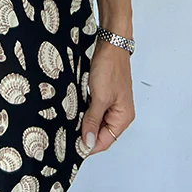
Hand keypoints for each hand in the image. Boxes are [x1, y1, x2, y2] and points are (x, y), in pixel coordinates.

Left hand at [81, 38, 134, 153]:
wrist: (111, 44)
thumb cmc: (110, 67)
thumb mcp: (100, 97)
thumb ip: (93, 120)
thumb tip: (88, 142)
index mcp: (123, 117)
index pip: (105, 141)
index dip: (89, 145)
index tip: (72, 146)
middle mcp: (120, 113)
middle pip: (101, 133)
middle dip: (85, 134)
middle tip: (67, 135)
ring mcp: (112, 104)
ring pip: (96, 122)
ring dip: (84, 122)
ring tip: (70, 123)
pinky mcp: (104, 95)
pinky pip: (94, 110)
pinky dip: (85, 112)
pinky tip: (75, 111)